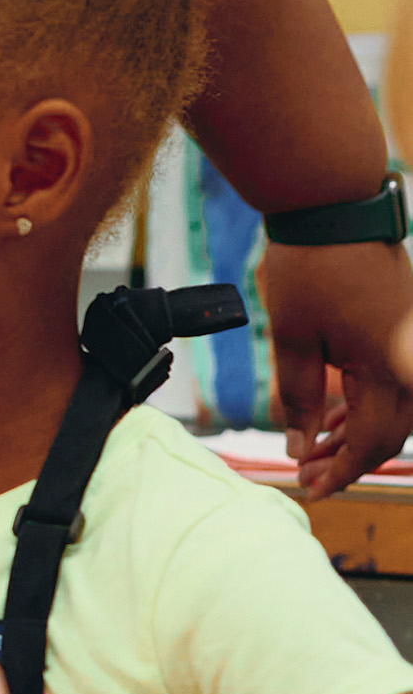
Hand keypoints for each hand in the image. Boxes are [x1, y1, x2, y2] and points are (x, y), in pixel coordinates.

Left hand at [260, 235, 412, 498]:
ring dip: (357, 432)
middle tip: (307, 474)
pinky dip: (367, 402)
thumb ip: (300, 399)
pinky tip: (335, 417)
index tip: (309, 488)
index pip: (372, 444)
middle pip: (389, 434)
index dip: (340, 472)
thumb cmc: (310, 266)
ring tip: (315, 449)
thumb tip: (301, 446)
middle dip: (348, 459)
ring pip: (395, 409)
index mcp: (390, 371)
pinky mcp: (408, 328)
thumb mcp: (293, 340)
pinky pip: (395, 381)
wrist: (334, 205)